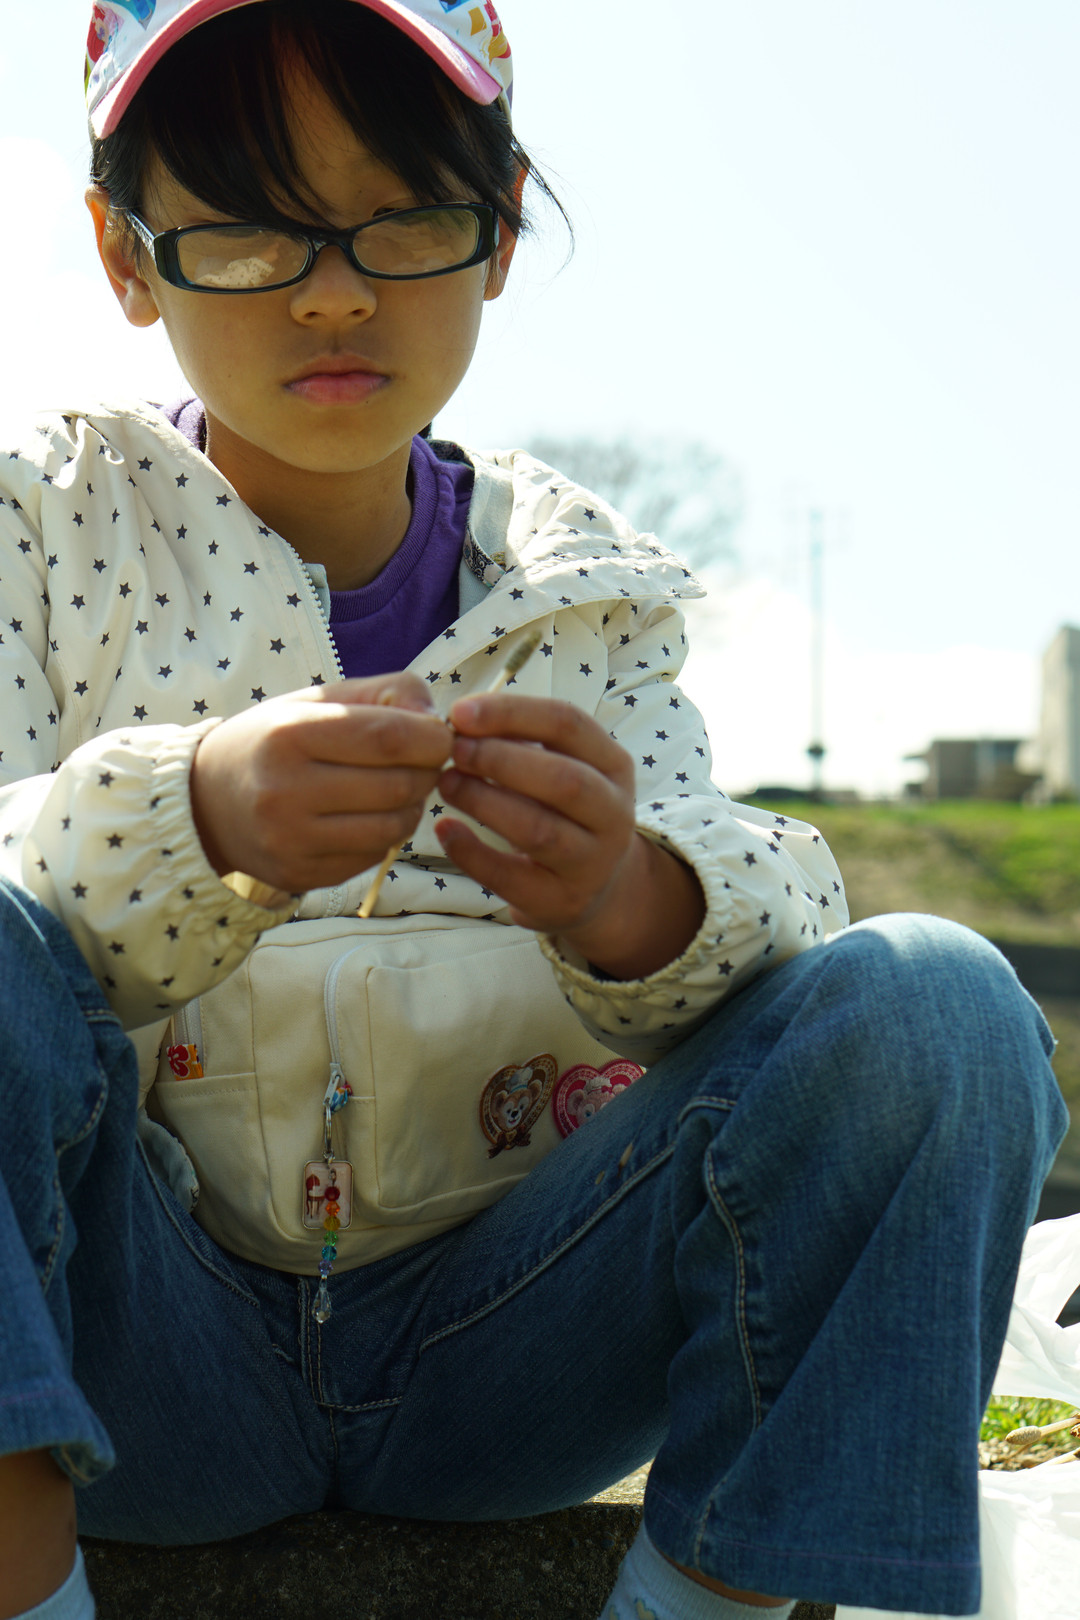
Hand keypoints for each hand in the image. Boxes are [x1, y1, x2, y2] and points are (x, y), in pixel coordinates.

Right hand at [189, 674, 450, 891]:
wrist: (206, 801)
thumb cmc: (273, 740)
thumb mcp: (316, 700)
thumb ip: (384, 695)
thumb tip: (437, 721)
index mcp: (289, 735)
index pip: (389, 737)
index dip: (432, 737)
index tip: (440, 735)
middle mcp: (285, 791)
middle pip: (398, 785)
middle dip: (427, 772)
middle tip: (422, 762)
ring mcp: (291, 840)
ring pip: (393, 828)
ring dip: (413, 807)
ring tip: (397, 788)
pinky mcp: (300, 874)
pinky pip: (372, 855)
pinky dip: (386, 835)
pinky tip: (368, 816)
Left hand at [436, 694, 704, 978]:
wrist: (597, 887)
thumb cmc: (566, 811)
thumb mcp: (564, 767)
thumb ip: (522, 741)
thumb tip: (463, 719)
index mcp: (614, 766)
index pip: (568, 724)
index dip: (512, 713)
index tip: (460, 712)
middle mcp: (613, 813)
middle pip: (563, 779)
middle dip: (500, 759)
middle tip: (454, 750)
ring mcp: (592, 862)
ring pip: (539, 830)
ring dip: (485, 801)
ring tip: (447, 784)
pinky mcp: (561, 901)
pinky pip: (510, 877)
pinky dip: (471, 852)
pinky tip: (444, 828)